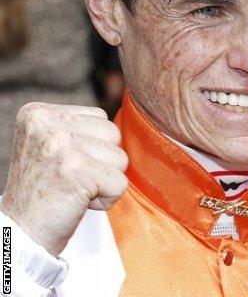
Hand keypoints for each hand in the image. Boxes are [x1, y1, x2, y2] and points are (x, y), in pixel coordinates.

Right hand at [0, 103, 127, 255]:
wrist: (21, 234)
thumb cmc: (45, 193)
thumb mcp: (53, 146)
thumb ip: (80, 129)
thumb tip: (127, 121)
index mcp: (38, 113)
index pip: (100, 117)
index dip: (93, 148)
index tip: (66, 167)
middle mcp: (45, 123)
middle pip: (114, 134)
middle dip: (103, 163)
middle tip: (72, 181)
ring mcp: (60, 144)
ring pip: (120, 158)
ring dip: (105, 181)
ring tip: (75, 191)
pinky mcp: (75, 170)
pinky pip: (120, 182)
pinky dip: (107, 200)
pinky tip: (80, 204)